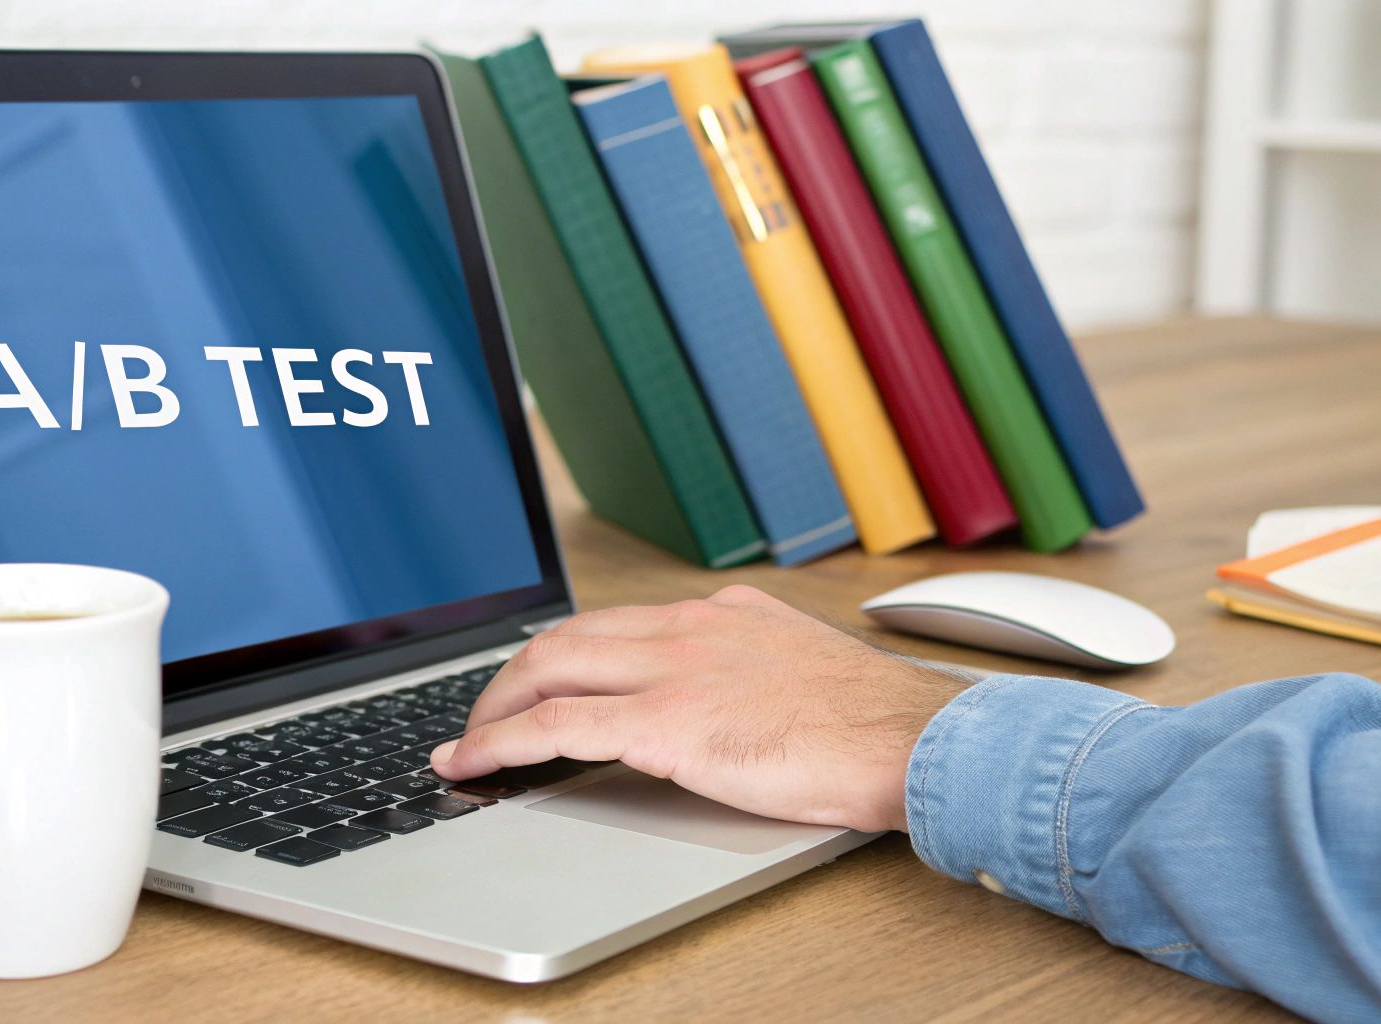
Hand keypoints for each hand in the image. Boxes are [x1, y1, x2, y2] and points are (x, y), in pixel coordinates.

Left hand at [431, 585, 970, 832]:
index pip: (616, 623)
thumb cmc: (874, 722)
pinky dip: (499, 742)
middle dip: (511, 677)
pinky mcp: (666, 722)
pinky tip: (472, 763)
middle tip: (485, 717)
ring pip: (548, 668)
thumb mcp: (800, 672)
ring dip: (493, 707)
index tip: (537, 682)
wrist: (912, 738)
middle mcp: (689, 628)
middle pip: (566, 636)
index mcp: (721, 615)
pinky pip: (556, 726)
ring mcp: (674, 670)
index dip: (562, 654)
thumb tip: (720, 704)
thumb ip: (748, 673)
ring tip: (468, 743)